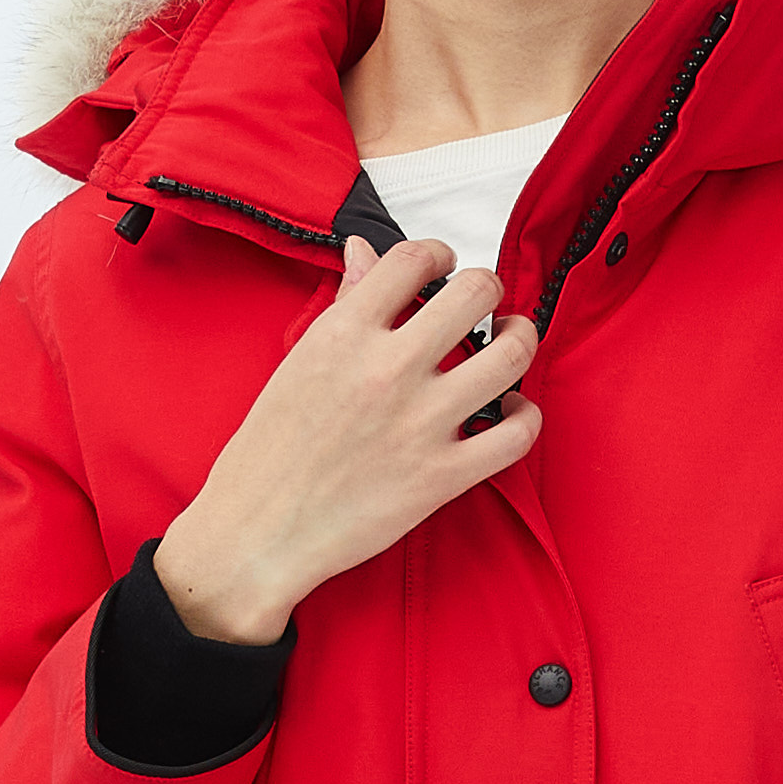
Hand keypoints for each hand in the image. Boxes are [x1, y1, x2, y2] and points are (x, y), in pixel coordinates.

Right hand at [153, 230, 541, 647]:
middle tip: (484, 304)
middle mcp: (388, 369)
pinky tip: (510, 411)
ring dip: (520, 340)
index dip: (439, 254)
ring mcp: (420, 423)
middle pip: (477, 293)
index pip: (413, 259)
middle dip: (489, 289)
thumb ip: (344, 305)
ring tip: (511, 342)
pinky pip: (515, 434)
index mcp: (345, 334)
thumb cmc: (268, 450)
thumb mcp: (298, 362)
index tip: (444, 265)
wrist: (257, 533)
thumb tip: (365, 251)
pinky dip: (525, 416)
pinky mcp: (442, 476)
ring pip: (510, 355)